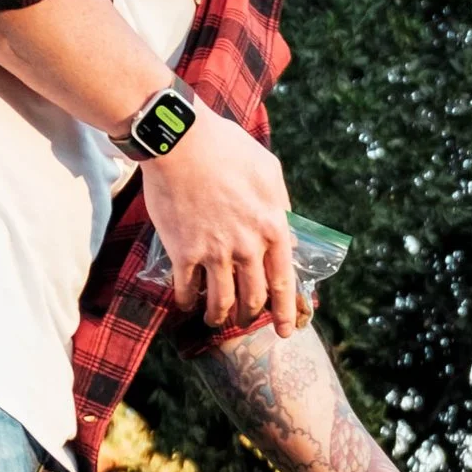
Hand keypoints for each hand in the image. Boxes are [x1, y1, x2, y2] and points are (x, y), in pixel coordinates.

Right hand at [141, 107, 298, 332]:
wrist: (180, 140)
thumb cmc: (226, 147)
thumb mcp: (269, 170)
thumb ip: (281, 205)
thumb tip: (290, 232)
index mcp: (272, 227)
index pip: (284, 281)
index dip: (284, 311)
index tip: (284, 330)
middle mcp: (247, 246)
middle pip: (253, 297)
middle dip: (250, 316)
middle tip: (245, 322)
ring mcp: (214, 252)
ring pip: (221, 301)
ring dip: (218, 317)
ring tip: (214, 320)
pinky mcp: (183, 251)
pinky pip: (186, 289)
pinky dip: (187, 301)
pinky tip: (186, 303)